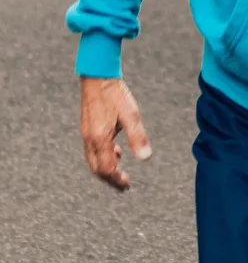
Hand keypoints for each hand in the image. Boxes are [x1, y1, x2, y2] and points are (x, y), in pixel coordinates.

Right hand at [79, 77, 152, 191]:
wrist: (97, 76)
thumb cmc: (115, 94)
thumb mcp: (131, 115)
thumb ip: (138, 137)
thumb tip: (146, 158)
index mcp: (99, 139)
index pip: (106, 169)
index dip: (117, 180)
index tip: (127, 186)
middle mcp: (89, 139)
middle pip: (97, 169)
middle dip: (110, 179)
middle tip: (123, 185)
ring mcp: (86, 133)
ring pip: (93, 160)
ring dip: (106, 169)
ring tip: (120, 172)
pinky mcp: (87, 127)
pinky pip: (92, 150)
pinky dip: (103, 156)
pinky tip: (116, 151)